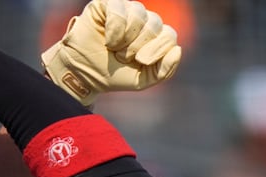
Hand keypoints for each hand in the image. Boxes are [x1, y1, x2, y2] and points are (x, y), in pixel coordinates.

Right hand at [41, 0, 181, 104]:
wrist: (87, 73)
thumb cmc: (116, 74)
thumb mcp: (143, 79)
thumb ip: (164, 70)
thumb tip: (178, 50)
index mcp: (154, 36)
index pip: (170, 35)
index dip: (158, 50)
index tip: (141, 62)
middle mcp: (142, 19)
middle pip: (156, 24)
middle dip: (139, 47)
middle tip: (124, 57)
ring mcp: (126, 8)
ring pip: (139, 14)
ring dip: (126, 40)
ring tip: (114, 48)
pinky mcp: (107, 3)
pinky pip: (120, 10)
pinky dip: (114, 30)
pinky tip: (106, 39)